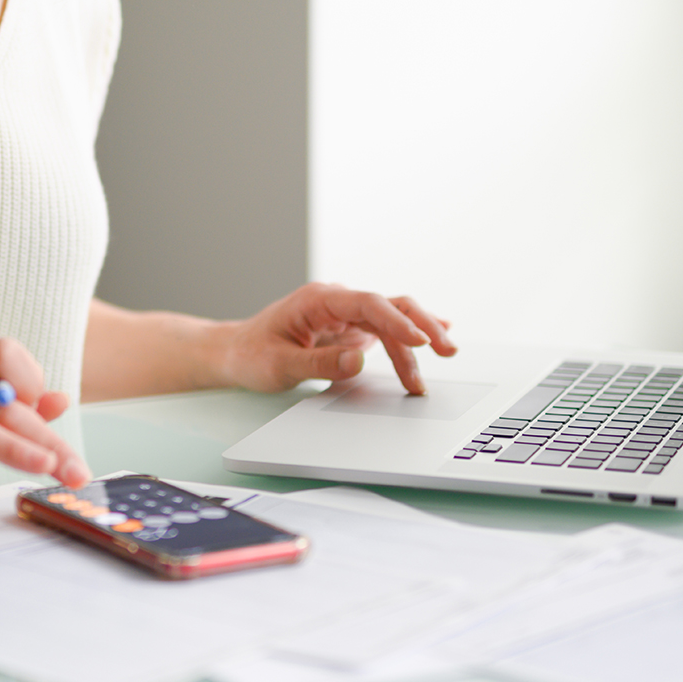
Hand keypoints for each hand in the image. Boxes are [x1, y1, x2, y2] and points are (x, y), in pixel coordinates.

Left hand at [219, 283, 455, 395]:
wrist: (235, 353)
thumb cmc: (252, 355)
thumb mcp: (279, 365)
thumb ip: (319, 364)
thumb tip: (358, 361)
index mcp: (318, 300)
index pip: (368, 304)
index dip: (397, 321)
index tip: (421, 340)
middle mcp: (336, 302)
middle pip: (389, 306)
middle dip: (420, 326)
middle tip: (447, 349)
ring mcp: (345, 315)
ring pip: (391, 320)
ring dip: (414, 344)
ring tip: (423, 381)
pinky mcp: (349, 330)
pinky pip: (384, 332)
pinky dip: (406, 342)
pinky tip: (432, 342)